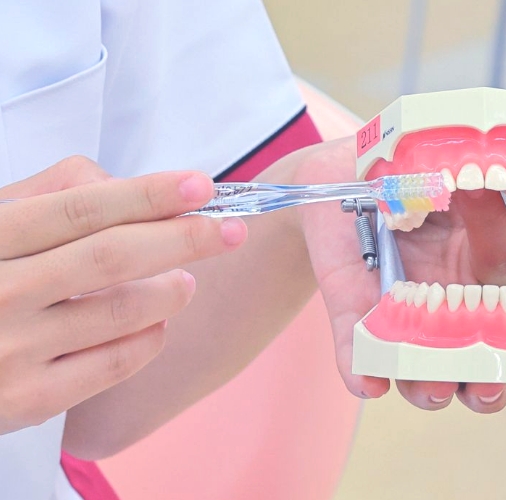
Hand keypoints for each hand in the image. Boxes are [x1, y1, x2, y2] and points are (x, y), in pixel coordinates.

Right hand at [0, 156, 246, 434]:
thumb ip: (49, 195)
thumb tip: (123, 183)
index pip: (81, 210)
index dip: (147, 195)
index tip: (201, 186)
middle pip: (111, 257)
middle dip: (183, 238)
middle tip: (230, 230)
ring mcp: (10, 351)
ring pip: (121, 312)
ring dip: (170, 290)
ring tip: (186, 280)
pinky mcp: (28, 401)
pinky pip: (114, 364)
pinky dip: (149, 338)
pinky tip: (158, 322)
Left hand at [292, 138, 505, 412]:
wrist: (338, 172)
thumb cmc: (402, 169)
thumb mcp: (443, 175)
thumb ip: (478, 200)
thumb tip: (502, 200)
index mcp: (478, 265)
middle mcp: (445, 301)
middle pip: (472, 360)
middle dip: (483, 383)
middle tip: (483, 385)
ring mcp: (400, 314)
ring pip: (421, 369)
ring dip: (428, 387)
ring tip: (432, 388)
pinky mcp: (354, 316)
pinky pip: (357, 353)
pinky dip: (361, 371)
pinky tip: (368, 381)